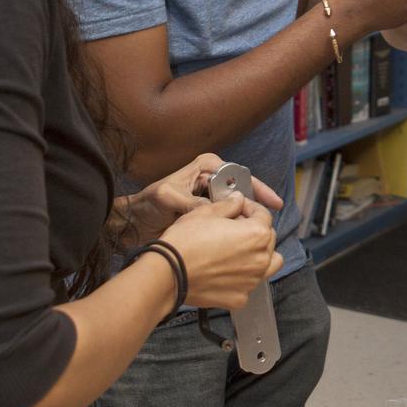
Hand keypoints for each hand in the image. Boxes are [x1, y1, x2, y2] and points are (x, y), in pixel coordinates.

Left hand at [116, 152, 282, 246]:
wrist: (135, 223)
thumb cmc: (148, 204)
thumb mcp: (169, 198)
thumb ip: (193, 202)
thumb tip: (219, 211)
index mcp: (207, 166)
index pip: (239, 175)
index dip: (257, 190)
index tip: (271, 205)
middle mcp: (212, 178)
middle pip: (242, 191)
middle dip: (254, 207)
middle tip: (267, 224)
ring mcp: (211, 197)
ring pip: (237, 207)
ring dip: (245, 220)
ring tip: (257, 234)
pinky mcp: (209, 213)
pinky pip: (227, 218)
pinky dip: (235, 228)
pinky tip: (242, 239)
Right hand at [160, 194, 281, 309]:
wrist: (167, 273)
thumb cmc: (185, 242)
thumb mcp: (206, 212)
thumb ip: (229, 204)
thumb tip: (238, 200)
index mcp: (256, 234)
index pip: (264, 215)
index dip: (251, 208)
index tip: (240, 208)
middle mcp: (260, 259)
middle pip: (268, 239)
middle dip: (255, 231)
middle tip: (235, 228)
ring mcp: (251, 281)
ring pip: (268, 264)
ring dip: (258, 255)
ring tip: (238, 251)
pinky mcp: (239, 298)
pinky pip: (250, 284)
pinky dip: (243, 277)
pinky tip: (226, 271)